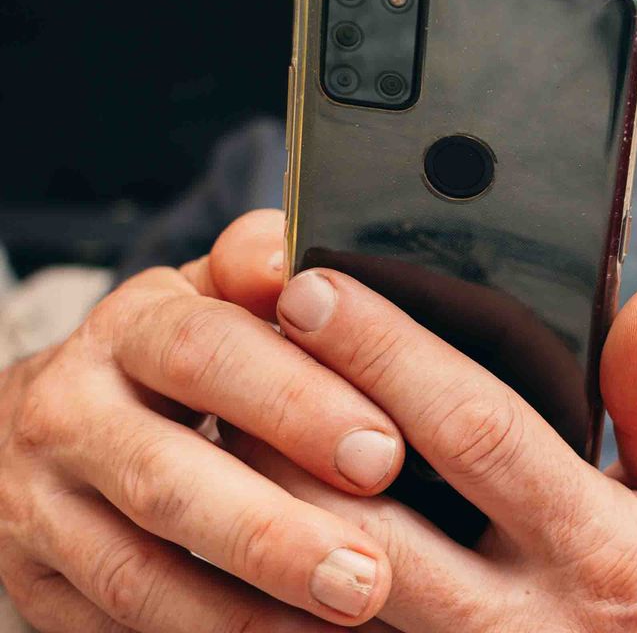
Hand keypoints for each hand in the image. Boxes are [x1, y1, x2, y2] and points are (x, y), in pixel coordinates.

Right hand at [0, 211, 403, 631]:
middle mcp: (71, 413)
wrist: (57, 420)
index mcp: (133, 328)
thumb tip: (302, 255)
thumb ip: (262, 273)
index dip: (298, 403)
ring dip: (241, 612)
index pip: (208, 354)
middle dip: (274, 533)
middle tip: (369, 574)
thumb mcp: (215, 298)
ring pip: (136, 572)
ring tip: (339, 626)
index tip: (386, 453)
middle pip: (168, 479)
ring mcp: (40, 507)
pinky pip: (116, 626)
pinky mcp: (37, 584)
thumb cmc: (179, 354)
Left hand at [227, 252, 636, 630]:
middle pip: (372, 514)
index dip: (389, 354)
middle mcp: (520, 617)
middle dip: (294, 422)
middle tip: (237, 342)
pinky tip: (249, 523)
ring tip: (223, 422)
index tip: (319, 287)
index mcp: (596, 543)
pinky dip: (277, 588)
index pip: (476, 430)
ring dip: (266, 504)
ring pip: (329, 591)